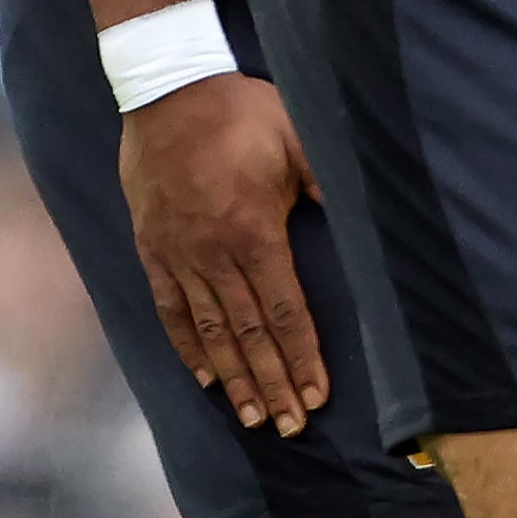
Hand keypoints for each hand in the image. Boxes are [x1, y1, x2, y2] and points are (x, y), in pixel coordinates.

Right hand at [124, 72, 335, 432]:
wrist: (166, 90)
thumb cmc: (241, 112)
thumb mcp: (297, 137)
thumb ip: (326, 183)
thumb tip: (364, 220)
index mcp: (255, 230)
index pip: (285, 311)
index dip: (302, 357)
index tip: (318, 395)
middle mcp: (214, 253)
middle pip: (250, 334)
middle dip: (273, 384)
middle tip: (289, 426)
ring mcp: (180, 254)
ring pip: (212, 331)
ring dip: (234, 378)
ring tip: (252, 418)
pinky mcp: (153, 249)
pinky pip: (171, 309)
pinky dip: (189, 347)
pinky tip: (205, 377)